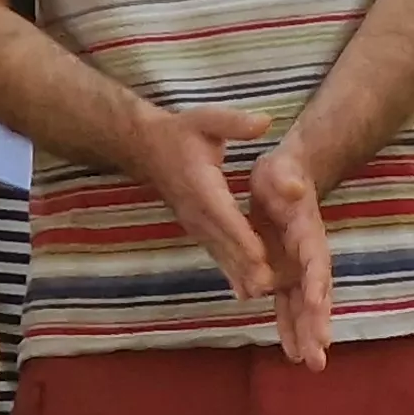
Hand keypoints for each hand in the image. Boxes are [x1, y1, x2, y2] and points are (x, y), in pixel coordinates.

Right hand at [127, 100, 282, 298]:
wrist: (145, 148)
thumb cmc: (180, 133)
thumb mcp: (207, 119)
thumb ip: (235, 122)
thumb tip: (265, 122)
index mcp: (202, 185)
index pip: (224, 214)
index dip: (241, 236)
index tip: (259, 256)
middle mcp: (197, 211)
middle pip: (223, 242)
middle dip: (244, 265)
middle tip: (268, 286)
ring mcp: (194, 224)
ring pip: (219, 253)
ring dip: (238, 275)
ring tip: (261, 295)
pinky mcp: (196, 230)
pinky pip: (215, 254)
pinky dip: (230, 273)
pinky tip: (247, 292)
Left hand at [243, 146, 335, 367]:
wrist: (287, 178)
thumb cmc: (283, 173)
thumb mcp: (280, 169)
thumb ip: (287, 180)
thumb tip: (294, 188)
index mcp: (307, 233)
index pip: (314, 261)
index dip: (316, 283)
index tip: (316, 304)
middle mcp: (307, 258)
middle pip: (315, 294)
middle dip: (317, 324)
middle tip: (319, 355)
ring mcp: (296, 270)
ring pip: (304, 307)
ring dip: (308, 335)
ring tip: (311, 362)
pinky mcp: (283, 276)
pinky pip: (287, 306)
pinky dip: (291, 328)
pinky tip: (292, 352)